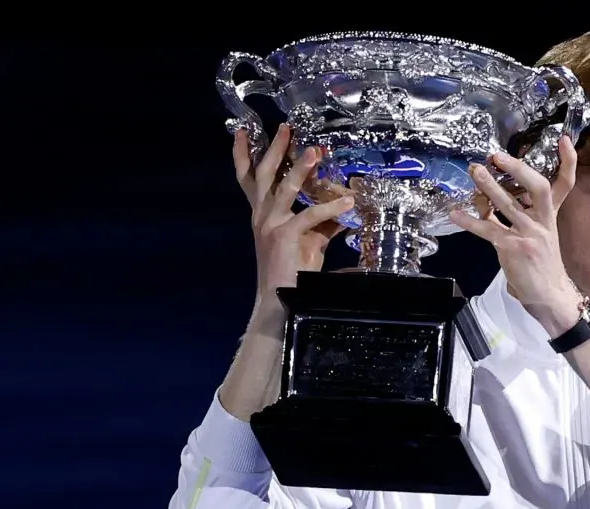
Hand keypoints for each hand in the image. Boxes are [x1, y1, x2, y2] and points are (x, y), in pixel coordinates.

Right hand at [232, 124, 354, 305]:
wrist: (281, 300)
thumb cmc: (293, 270)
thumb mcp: (308, 238)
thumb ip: (323, 220)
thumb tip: (344, 205)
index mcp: (262, 214)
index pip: (247, 179)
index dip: (243, 155)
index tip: (241, 132)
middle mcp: (262, 216)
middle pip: (263, 174)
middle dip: (274, 149)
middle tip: (286, 128)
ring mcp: (271, 224)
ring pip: (283, 188)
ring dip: (300, 169)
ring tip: (314, 152)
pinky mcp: (285, 236)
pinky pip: (310, 215)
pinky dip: (331, 208)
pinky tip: (348, 203)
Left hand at [450, 137, 581, 334]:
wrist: (549, 295)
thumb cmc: (538, 264)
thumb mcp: (533, 235)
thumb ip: (510, 216)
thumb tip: (482, 200)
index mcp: (550, 216)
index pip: (565, 184)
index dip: (568, 162)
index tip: (564, 139)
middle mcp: (543, 221)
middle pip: (538, 187)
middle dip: (518, 169)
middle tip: (497, 156)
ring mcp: (530, 235)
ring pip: (509, 205)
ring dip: (489, 187)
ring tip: (475, 171)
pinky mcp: (514, 248)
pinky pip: (489, 230)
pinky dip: (470, 221)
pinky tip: (456, 213)